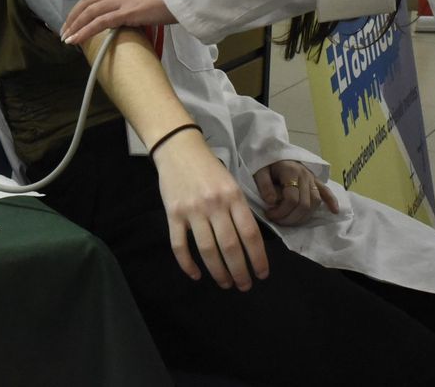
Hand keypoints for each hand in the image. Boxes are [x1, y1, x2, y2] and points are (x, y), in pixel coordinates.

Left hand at [59, 0, 174, 45]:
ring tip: (66, 38)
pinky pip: (100, 22)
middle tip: (62, 27)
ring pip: (90, 10)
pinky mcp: (127, 12)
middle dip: (72, 13)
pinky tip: (77, 40)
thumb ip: (134, 1)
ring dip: (75, 25)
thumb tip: (128, 14)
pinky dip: (85, 31)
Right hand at [152, 130, 268, 289]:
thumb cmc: (209, 169)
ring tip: (225, 284)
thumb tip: (250, 243)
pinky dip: (188, 264)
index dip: (258, 258)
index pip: (250, 234)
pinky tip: (196, 275)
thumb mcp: (231, 184)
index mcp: (233, 196)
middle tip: (244, 286)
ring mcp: (192, 210)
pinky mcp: (173, 214)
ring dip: (218, 272)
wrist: (179, 149)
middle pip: (230, 247)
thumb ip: (239, 210)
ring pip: (207, 250)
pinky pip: (179, 246)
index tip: (262, 274)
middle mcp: (215, 204)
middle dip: (240, 271)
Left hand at [254, 160, 338, 226]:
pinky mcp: (315, 180)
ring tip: (290, 221)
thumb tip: (272, 202)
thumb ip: (264, 186)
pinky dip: (331, 201)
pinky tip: (334, 211)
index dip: (281, 212)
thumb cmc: (266, 163)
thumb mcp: (259, 172)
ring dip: (304, 216)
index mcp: (291, 171)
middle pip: (304, 204)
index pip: (292, 198)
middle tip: (277, 220)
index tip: (269, 214)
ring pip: (315, 202)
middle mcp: (305, 175)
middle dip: (291, 218)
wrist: (273, 150)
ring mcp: (312, 178)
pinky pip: (326, 191)